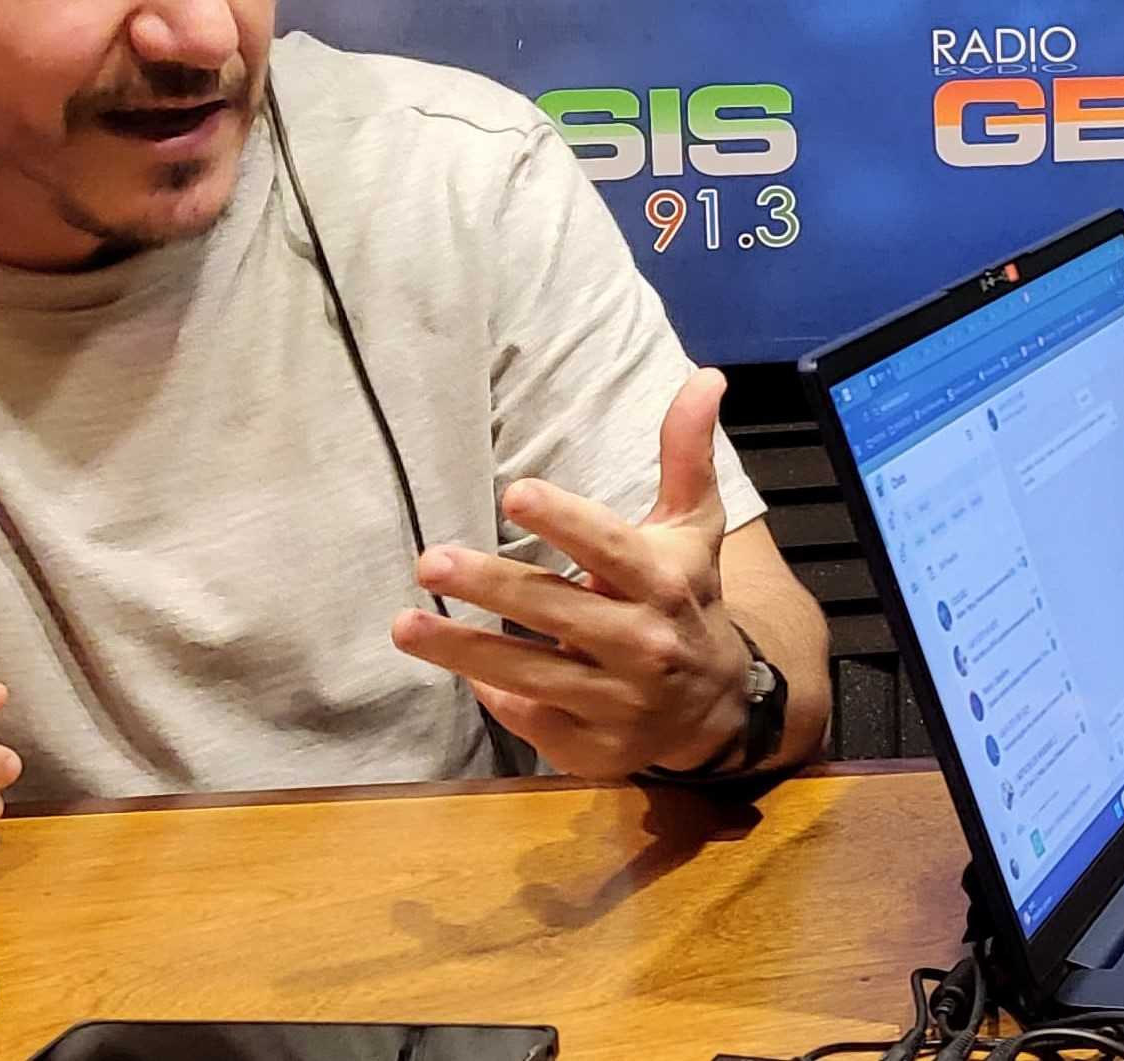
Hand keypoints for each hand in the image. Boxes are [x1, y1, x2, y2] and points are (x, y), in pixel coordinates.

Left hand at [392, 367, 753, 780]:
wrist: (718, 708)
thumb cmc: (687, 600)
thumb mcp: (693, 529)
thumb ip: (687, 456)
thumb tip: (706, 375)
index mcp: (664, 582)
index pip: (612, 547)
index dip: (565, 522)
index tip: (516, 493)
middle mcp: (644, 642)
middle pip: (557, 610)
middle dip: (490, 585)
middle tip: (428, 559)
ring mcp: (620, 701)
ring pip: (530, 673)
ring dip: (462, 651)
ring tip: (404, 625)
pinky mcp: (595, 747)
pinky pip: (532, 720)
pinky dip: (496, 699)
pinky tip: (461, 673)